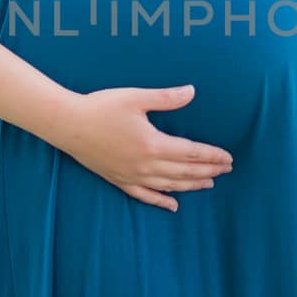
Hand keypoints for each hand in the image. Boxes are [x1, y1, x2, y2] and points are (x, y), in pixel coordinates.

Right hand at [54, 84, 233, 211]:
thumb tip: (192, 91)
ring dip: (191, 185)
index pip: (191, 153)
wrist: (68, 124)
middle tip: (227, 170)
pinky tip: (174, 205)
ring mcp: (132, 175)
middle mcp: (145, 165)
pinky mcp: (119, 180)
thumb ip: (166, 98)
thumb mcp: (135, 97)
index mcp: (153, 144)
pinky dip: (162, 200)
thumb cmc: (101, 107)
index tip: (228, 158)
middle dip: (208, 170)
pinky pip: (145, 195)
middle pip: (185, 171)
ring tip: (209, 182)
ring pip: (169, 185)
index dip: (212, 156)